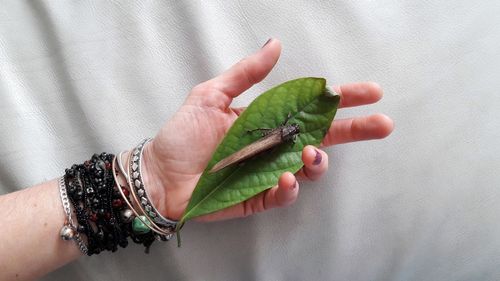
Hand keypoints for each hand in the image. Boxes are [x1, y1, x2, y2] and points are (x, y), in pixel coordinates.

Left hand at [140, 38, 393, 221]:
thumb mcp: (211, 96)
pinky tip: (286, 177)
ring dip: (318, 161)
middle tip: (382, 124)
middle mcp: (275, 146)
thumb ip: (246, 74)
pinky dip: (289, 187)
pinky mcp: (259, 197)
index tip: (370, 91)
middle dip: (356, 131)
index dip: (342, 100)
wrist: (158, 174)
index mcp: (268, 120)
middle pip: (324, 138)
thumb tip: (275, 44)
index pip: (313, 107)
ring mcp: (269, 172)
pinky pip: (283, 194)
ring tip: (312, 153)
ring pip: (309, 168)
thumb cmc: (182, 135)